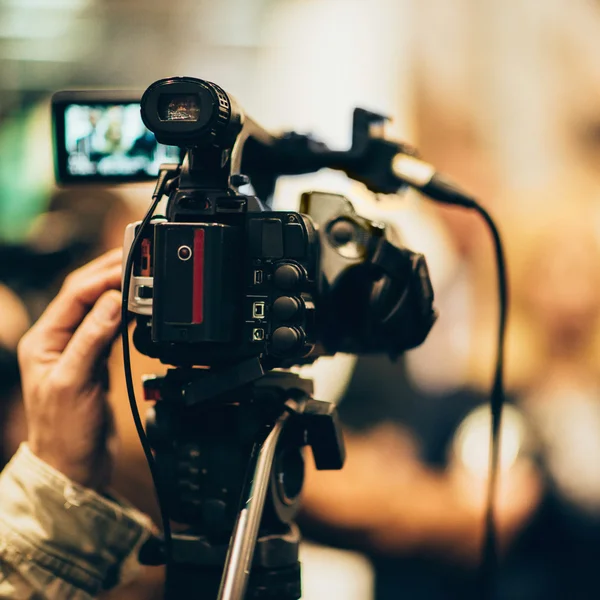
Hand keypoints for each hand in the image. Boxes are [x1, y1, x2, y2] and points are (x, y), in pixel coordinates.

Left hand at [18, 249, 122, 490]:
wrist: (73, 466)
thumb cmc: (63, 432)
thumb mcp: (73, 383)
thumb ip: (92, 340)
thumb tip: (112, 301)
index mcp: (43, 340)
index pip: (74, 295)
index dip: (102, 277)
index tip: (129, 267)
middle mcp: (58, 340)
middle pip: (85, 294)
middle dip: (109, 274)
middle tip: (138, 260)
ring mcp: (77, 349)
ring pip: (98, 307)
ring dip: (119, 290)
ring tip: (141, 275)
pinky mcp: (95, 360)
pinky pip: (110, 327)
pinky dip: (125, 313)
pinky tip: (137, 306)